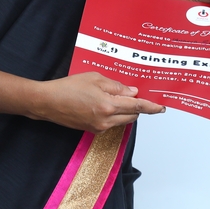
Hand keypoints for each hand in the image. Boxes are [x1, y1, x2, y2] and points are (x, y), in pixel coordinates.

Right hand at [30, 72, 164, 132]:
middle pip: (132, 116)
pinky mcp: (92, 130)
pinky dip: (115, 114)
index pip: (137, 107)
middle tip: (137, 94)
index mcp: (108, 106)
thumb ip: (116, 86)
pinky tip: (107, 102)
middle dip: (137, 106)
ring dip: (126, 110)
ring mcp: (99, 127)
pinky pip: (111, 123)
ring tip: (119, 95)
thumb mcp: (95, 79)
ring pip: (122, 120)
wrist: (48, 102)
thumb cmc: (68, 87)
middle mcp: (106, 120)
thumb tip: (132, 92)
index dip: (151, 107)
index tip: (161, 107)